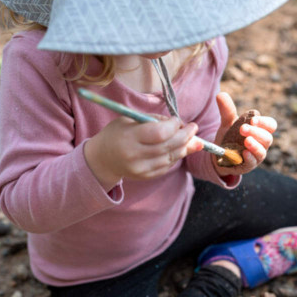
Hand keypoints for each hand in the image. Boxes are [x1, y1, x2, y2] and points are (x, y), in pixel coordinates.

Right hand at [84, 115, 201, 190]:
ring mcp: (141, 169)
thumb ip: (157, 121)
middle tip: (193, 127)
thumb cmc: (119, 133)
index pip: (160, 133)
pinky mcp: (146, 176)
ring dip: (184, 146)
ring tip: (189, 137)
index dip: (174, 126)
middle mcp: (135, 156)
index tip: (178, 120)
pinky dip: (175, 156)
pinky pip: (168, 165)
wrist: (102, 159)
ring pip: (172, 157)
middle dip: (186, 135)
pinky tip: (178, 148)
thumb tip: (184, 125)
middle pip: (169, 146)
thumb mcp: (132, 119)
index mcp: (129, 138)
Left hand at [213, 93, 276, 176]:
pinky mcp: (248, 165)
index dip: (264, 122)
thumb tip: (220, 94)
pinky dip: (250, 157)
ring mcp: (256, 155)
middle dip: (256, 132)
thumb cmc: (229, 137)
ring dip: (255, 145)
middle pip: (267, 138)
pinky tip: (244, 153)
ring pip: (262, 151)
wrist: (218, 155)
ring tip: (246, 141)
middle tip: (243, 128)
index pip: (270, 125)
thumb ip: (226, 110)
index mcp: (260, 130)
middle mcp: (261, 143)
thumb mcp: (227, 122)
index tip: (252, 120)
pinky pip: (253, 162)